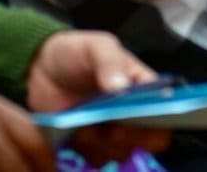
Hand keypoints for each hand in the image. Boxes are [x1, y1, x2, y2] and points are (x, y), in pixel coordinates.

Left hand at [25, 32, 169, 164]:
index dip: (165, 117)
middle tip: (114, 127)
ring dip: (105, 143)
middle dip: (134, 135)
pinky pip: (97, 159)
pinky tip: (74, 133)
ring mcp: (112, 131)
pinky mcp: (90, 146)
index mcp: (143, 86)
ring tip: (84, 126)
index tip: (147, 117)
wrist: (39, 68)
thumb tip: (122, 87)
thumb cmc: (75, 52)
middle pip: (151, 137)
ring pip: (123, 151)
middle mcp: (133, 113)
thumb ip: (109, 61)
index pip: (167, 108)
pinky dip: (87, 150)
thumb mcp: (95, 46)